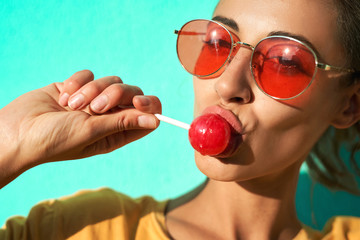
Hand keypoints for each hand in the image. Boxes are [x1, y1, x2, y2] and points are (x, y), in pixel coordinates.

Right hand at [0, 70, 160, 187]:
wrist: (18, 130)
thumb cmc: (55, 139)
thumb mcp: (92, 132)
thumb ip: (124, 122)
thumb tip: (156, 120)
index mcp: (117, 133)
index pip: (147, 117)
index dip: (148, 106)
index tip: (137, 102)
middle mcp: (109, 117)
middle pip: (131, 94)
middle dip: (114, 94)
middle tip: (95, 107)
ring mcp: (93, 100)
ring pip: (111, 81)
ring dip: (91, 91)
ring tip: (71, 106)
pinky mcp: (78, 87)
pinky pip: (89, 74)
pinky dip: (76, 82)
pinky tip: (62, 97)